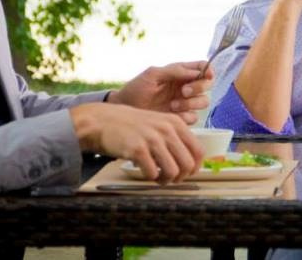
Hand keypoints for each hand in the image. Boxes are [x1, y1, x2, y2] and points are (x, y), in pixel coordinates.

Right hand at [70, 103, 202, 182]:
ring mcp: (152, 139)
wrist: (102, 121)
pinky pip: (152, 173)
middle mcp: (167, 130)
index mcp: (176, 123)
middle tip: (170, 178)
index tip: (186, 173)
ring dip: (166, 180)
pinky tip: (145, 171)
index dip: (195, 167)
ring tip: (157, 177)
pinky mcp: (137, 149)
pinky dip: (150, 177)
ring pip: (172, 171)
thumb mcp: (159, 124)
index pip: (199, 151)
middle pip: (188, 164)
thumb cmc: (131, 126)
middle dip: (180, 177)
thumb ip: (175, 137)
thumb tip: (190, 161)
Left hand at [109, 61, 212, 124]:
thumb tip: (196, 71)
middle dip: (198, 88)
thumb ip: (174, 71)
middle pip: (207, 85)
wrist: (125, 110)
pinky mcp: (180, 118)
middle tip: (183, 91)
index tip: (206, 75)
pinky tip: (172, 114)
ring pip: (203, 102)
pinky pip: (193, 117)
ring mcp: (184, 103)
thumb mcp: (153, 75)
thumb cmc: (136, 89)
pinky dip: (185, 116)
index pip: (202, 67)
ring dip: (191, 103)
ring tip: (172, 105)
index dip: (209, 70)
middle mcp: (185, 87)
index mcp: (180, 73)